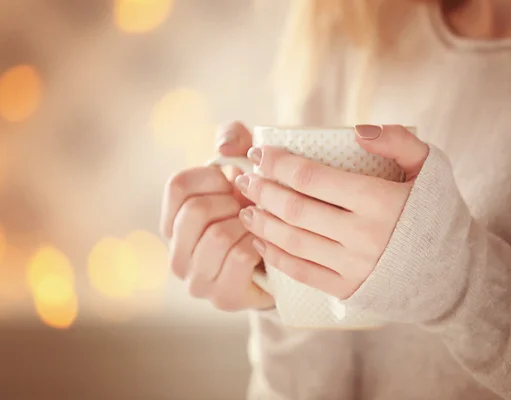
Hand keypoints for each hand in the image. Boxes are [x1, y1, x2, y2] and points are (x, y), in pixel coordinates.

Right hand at [160, 122, 273, 310]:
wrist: (284, 261)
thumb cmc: (259, 210)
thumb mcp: (248, 166)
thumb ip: (234, 140)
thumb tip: (223, 147)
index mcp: (173, 220)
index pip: (178, 186)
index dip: (213, 176)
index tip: (234, 181)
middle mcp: (176, 253)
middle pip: (196, 211)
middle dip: (233, 202)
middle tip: (251, 207)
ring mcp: (196, 279)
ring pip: (218, 234)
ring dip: (248, 225)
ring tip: (259, 226)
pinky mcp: (221, 297)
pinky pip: (240, 256)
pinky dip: (260, 244)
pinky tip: (265, 245)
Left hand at [236, 125, 428, 299]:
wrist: (452, 271)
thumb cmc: (436, 212)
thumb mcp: (430, 167)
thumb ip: (398, 141)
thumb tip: (357, 131)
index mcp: (379, 201)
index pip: (312, 178)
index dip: (279, 163)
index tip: (260, 153)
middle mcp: (362, 235)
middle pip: (295, 209)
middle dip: (262, 190)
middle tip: (246, 178)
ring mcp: (353, 266)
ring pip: (292, 241)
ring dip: (262, 222)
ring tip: (246, 207)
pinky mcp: (347, 289)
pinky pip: (301, 273)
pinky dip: (275, 256)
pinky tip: (260, 240)